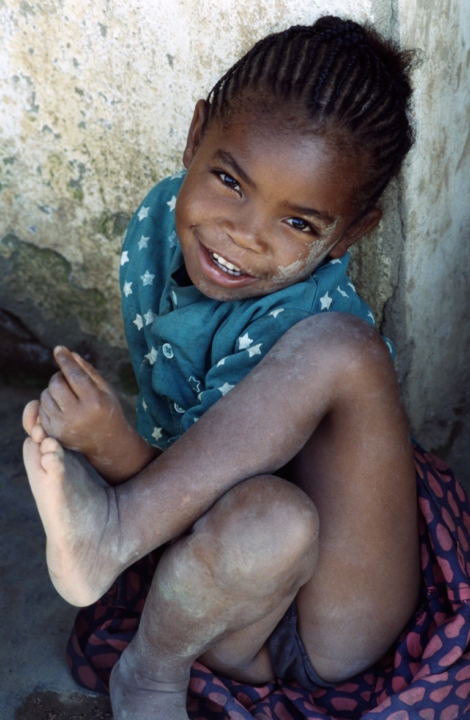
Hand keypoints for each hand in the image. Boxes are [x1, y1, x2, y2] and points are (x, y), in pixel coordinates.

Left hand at [24, 347, 158, 482]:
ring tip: (65, 393)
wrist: (107, 443)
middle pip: (56, 384)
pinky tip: (60, 406)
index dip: (65, 360)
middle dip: (59, 376)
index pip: (75, 375)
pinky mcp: (54, 433)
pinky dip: (48, 403)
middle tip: (67, 378)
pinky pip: (42, 409)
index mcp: (94, 402)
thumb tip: (70, 353)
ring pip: (46, 395)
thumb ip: (88, 371)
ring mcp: (63, 426)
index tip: (59, 349)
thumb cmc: (107, 410)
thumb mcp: (105, 390)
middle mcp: (77, 415)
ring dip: (52, 389)